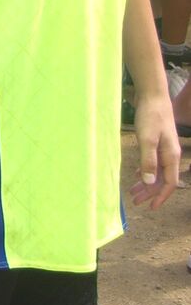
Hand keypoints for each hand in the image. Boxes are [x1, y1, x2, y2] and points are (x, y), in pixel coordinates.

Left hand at [127, 93, 180, 208]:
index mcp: (171, 156)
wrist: (152, 96)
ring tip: (133, 192)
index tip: (151, 207)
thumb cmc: (150, 116)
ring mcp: (164, 148)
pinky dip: (145, 171)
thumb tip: (149, 182)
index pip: (169, 183)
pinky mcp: (157, 142)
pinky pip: (153, 163)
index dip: (160, 196)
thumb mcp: (147, 139)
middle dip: (150, 192)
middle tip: (136, 201)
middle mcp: (170, 155)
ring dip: (146, 183)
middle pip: (162, 179)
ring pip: (156, 171)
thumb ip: (148, 160)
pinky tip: (137, 175)